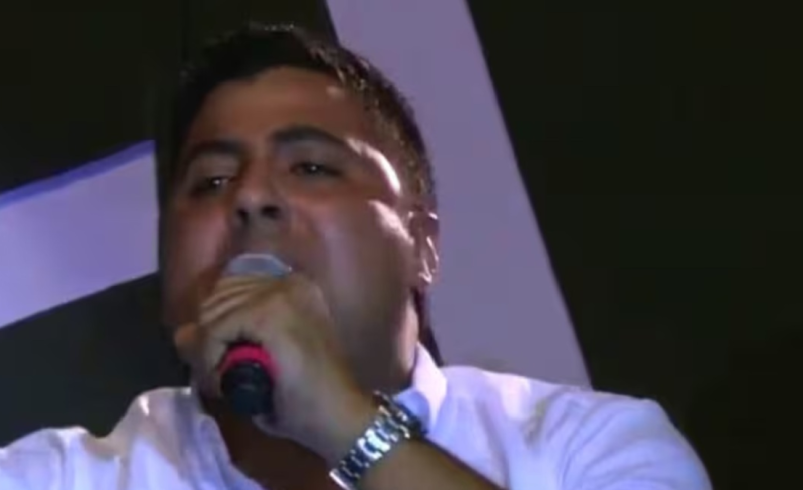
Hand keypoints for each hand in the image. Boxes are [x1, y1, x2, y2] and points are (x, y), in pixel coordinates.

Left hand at [173, 272, 375, 461]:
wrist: (340, 416)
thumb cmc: (307, 395)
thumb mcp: (263, 358)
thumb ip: (227, 339)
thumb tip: (181, 332)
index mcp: (292, 285)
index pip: (231, 287)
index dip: (215, 322)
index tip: (218, 358)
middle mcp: (288, 281)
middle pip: (218, 296)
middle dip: (208, 336)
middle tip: (217, 375)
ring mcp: (281, 294)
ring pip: (213, 312)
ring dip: (207, 352)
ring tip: (222, 383)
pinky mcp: (270, 314)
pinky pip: (216, 329)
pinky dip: (210, 359)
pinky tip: (222, 384)